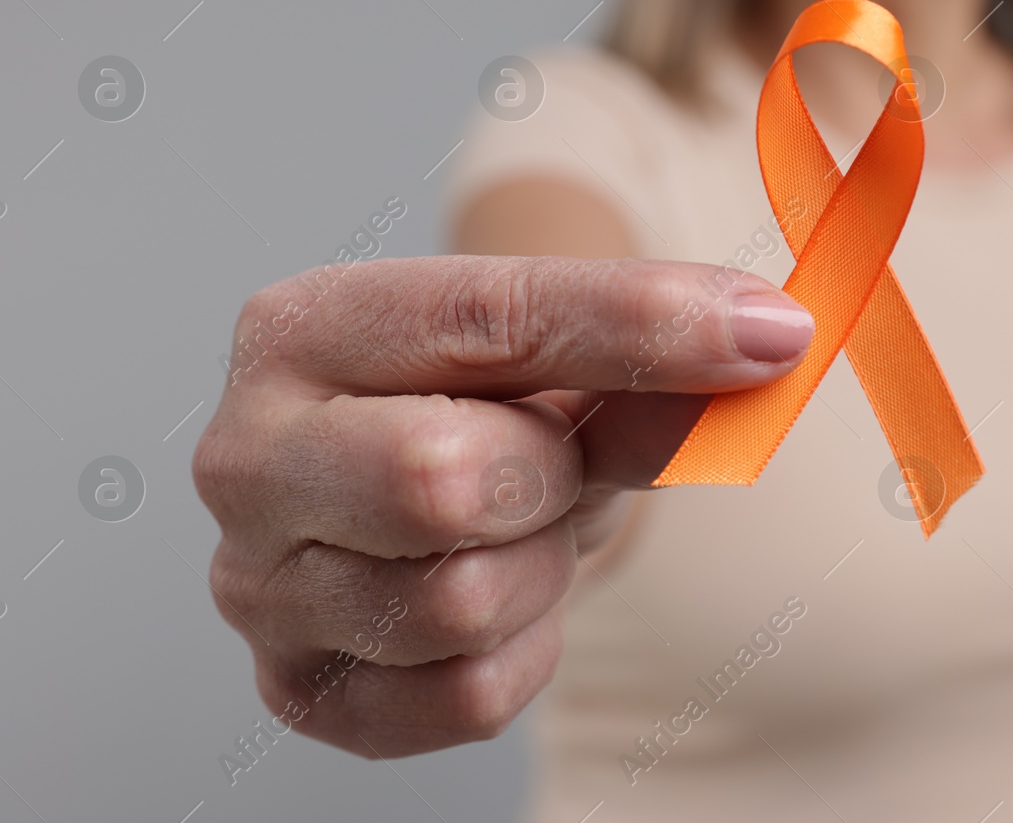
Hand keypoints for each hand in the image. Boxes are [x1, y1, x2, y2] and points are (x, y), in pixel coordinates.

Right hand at [192, 255, 812, 757]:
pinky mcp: (303, 694)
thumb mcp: (561, 367)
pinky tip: (500, 602)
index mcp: (301, 329)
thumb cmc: (483, 415)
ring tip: (519, 530)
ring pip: (460, 602)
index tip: (763, 334)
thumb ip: (643, 357)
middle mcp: (248, 457)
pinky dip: (521, 649)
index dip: (638, 326)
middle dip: (545, 474)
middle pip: (440, 477)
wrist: (418, 507)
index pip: (485, 317)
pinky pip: (466, 696)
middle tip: (557, 462)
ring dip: (538, 567)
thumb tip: (764, 343)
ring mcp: (259, 588)